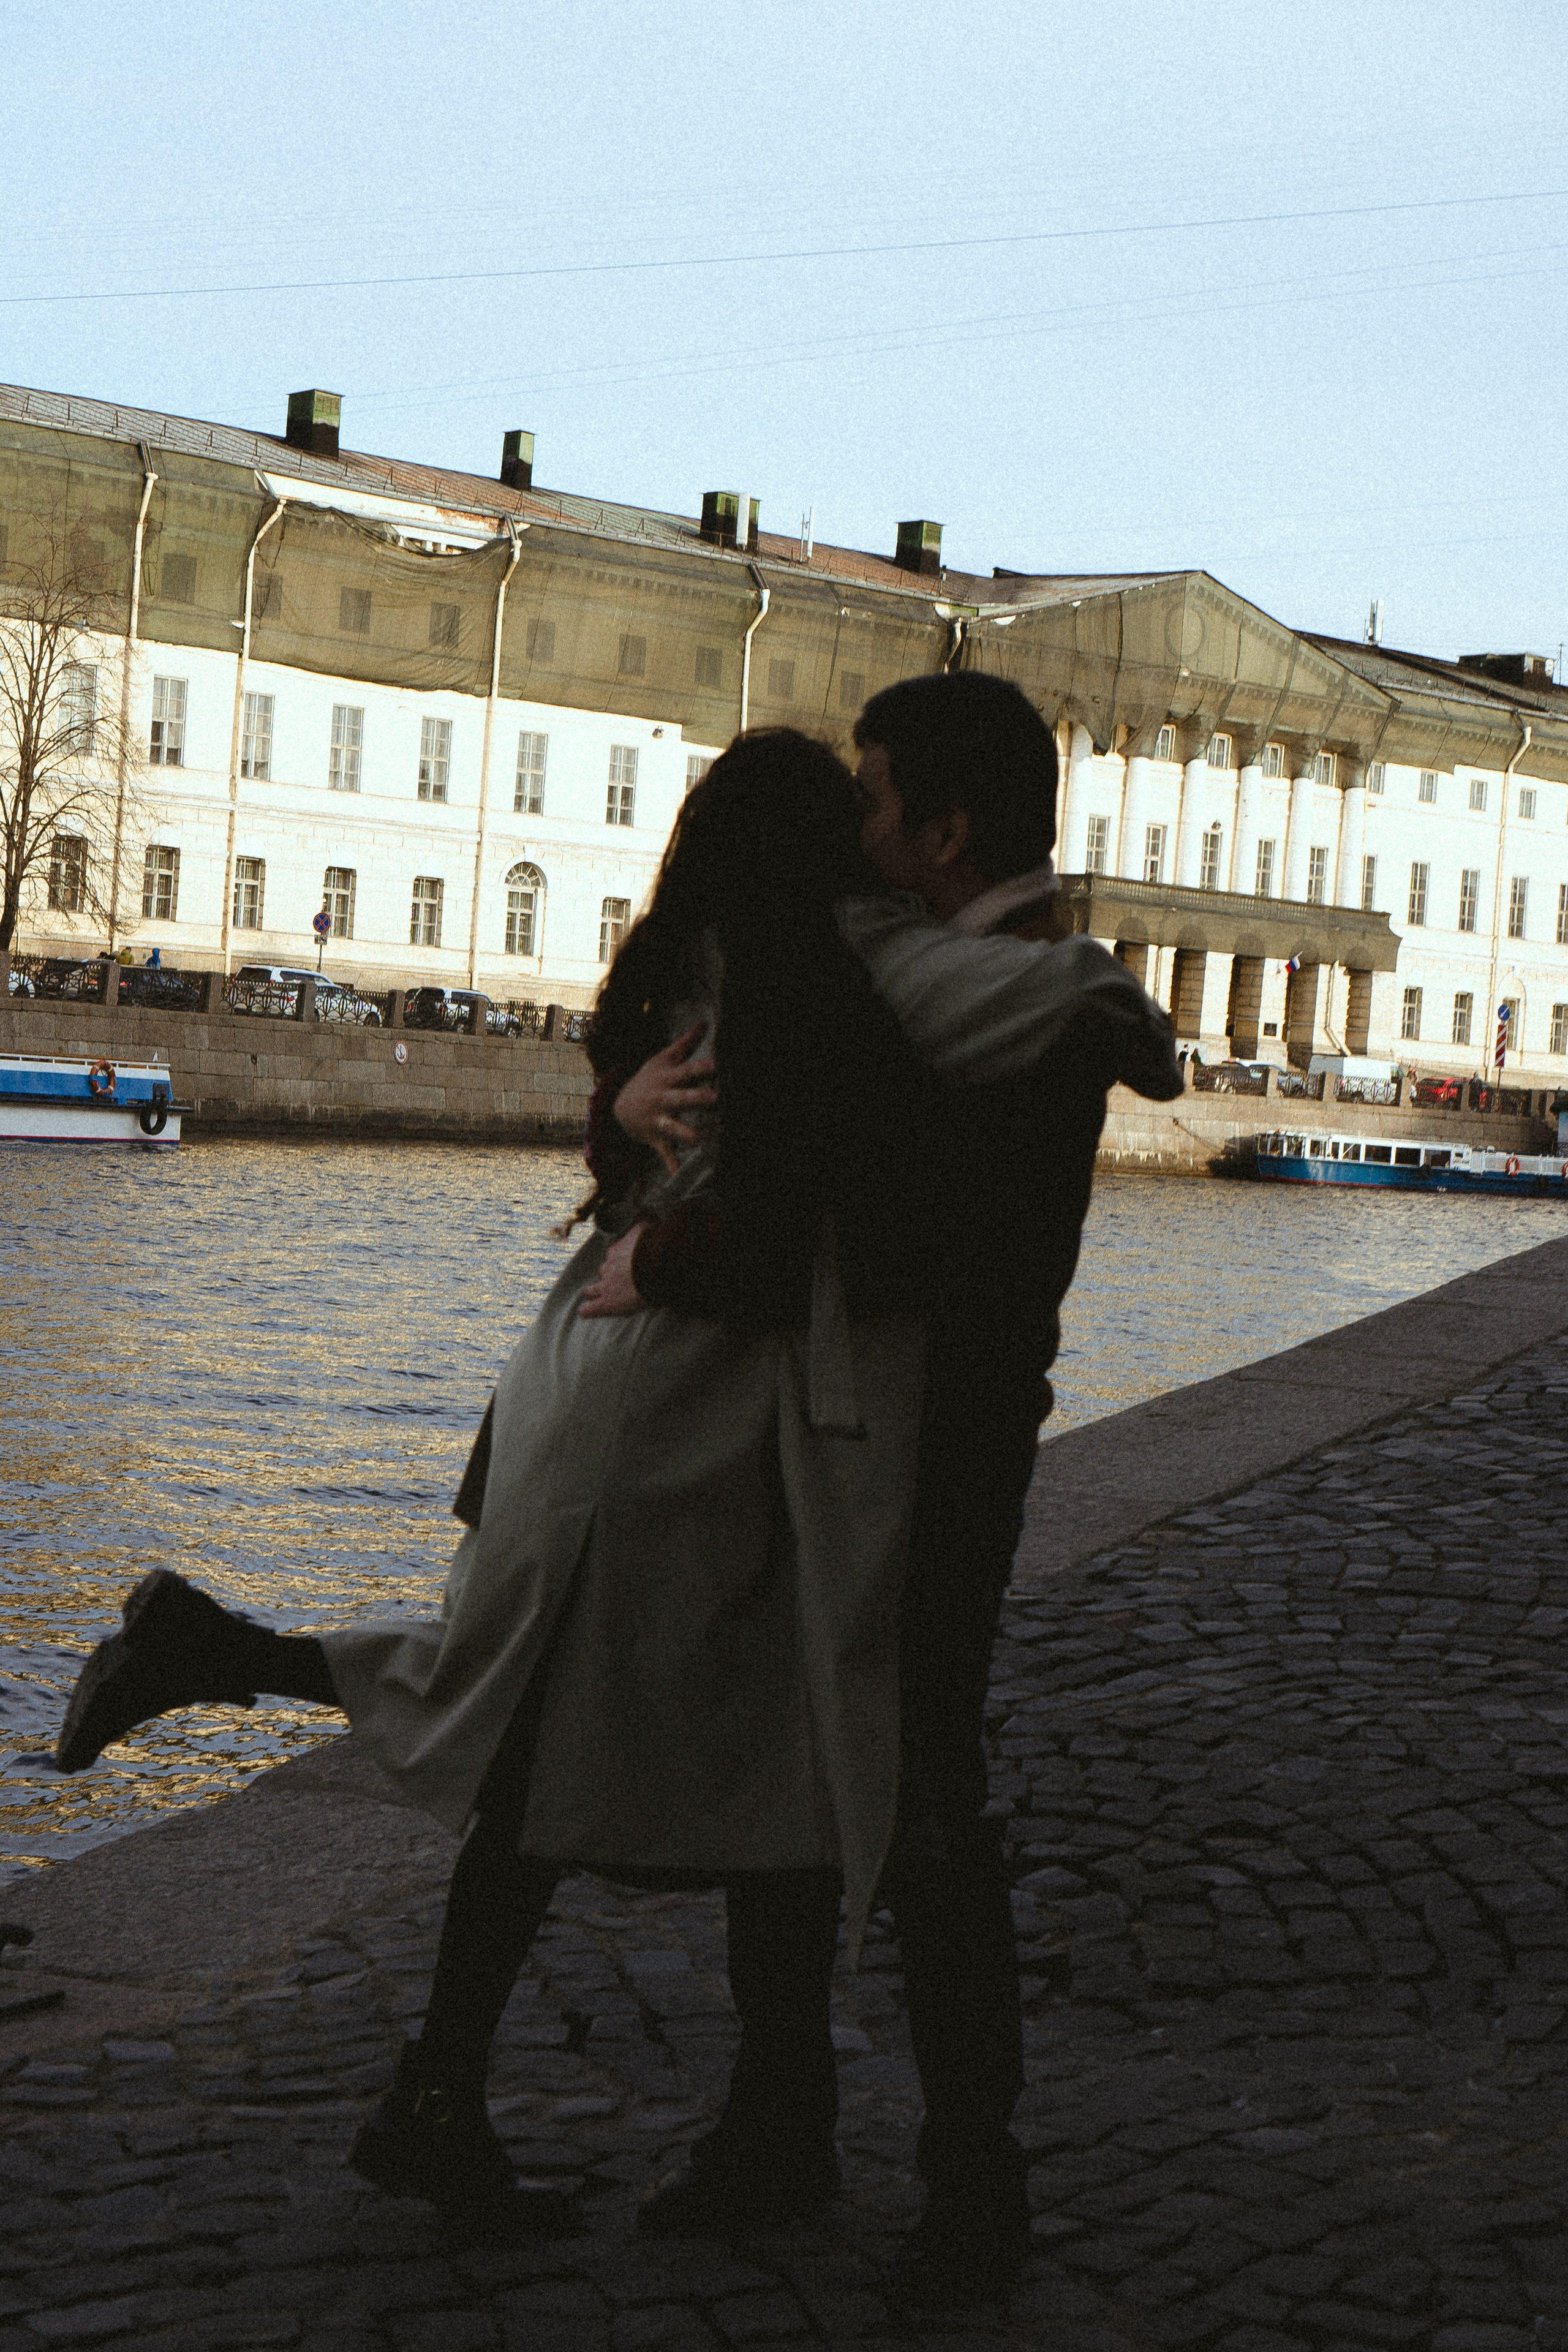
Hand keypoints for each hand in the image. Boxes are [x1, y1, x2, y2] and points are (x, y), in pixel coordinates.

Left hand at [578, 1224, 648, 1317]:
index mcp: (617, 1251)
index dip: (619, 1259)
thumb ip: (642, 1221)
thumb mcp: (646, 1228)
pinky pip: (592, 1309)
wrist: (652, 1266)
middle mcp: (609, 1266)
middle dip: (608, 1274)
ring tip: (592, 1295)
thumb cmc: (652, 1248)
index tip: (627, 1261)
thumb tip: (644, 1212)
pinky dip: (588, 1310)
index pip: (614, 1254)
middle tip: (617, 1280)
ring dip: (594, 1291)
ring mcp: (606, 1286)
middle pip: (604, 1270)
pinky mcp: (607, 1303)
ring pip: (593, 1289)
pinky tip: (584, 1312)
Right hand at [613, 1025, 716, 1174]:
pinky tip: (678, 1175)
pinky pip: (664, 1153)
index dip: (700, 1068)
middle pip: (681, 1099)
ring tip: (702, 1139)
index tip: (716, 1064)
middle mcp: (662, 1100)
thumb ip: (685, 1043)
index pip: (686, 1072)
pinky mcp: (656, 1138)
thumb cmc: (649, 1079)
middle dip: (696, 1098)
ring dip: (687, 1134)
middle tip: (716, 1097)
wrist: (618, 1106)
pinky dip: (671, 1164)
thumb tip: (705, 1022)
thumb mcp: (662, 1059)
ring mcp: (658, 1120)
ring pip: (673, 1127)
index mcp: (667, 1080)